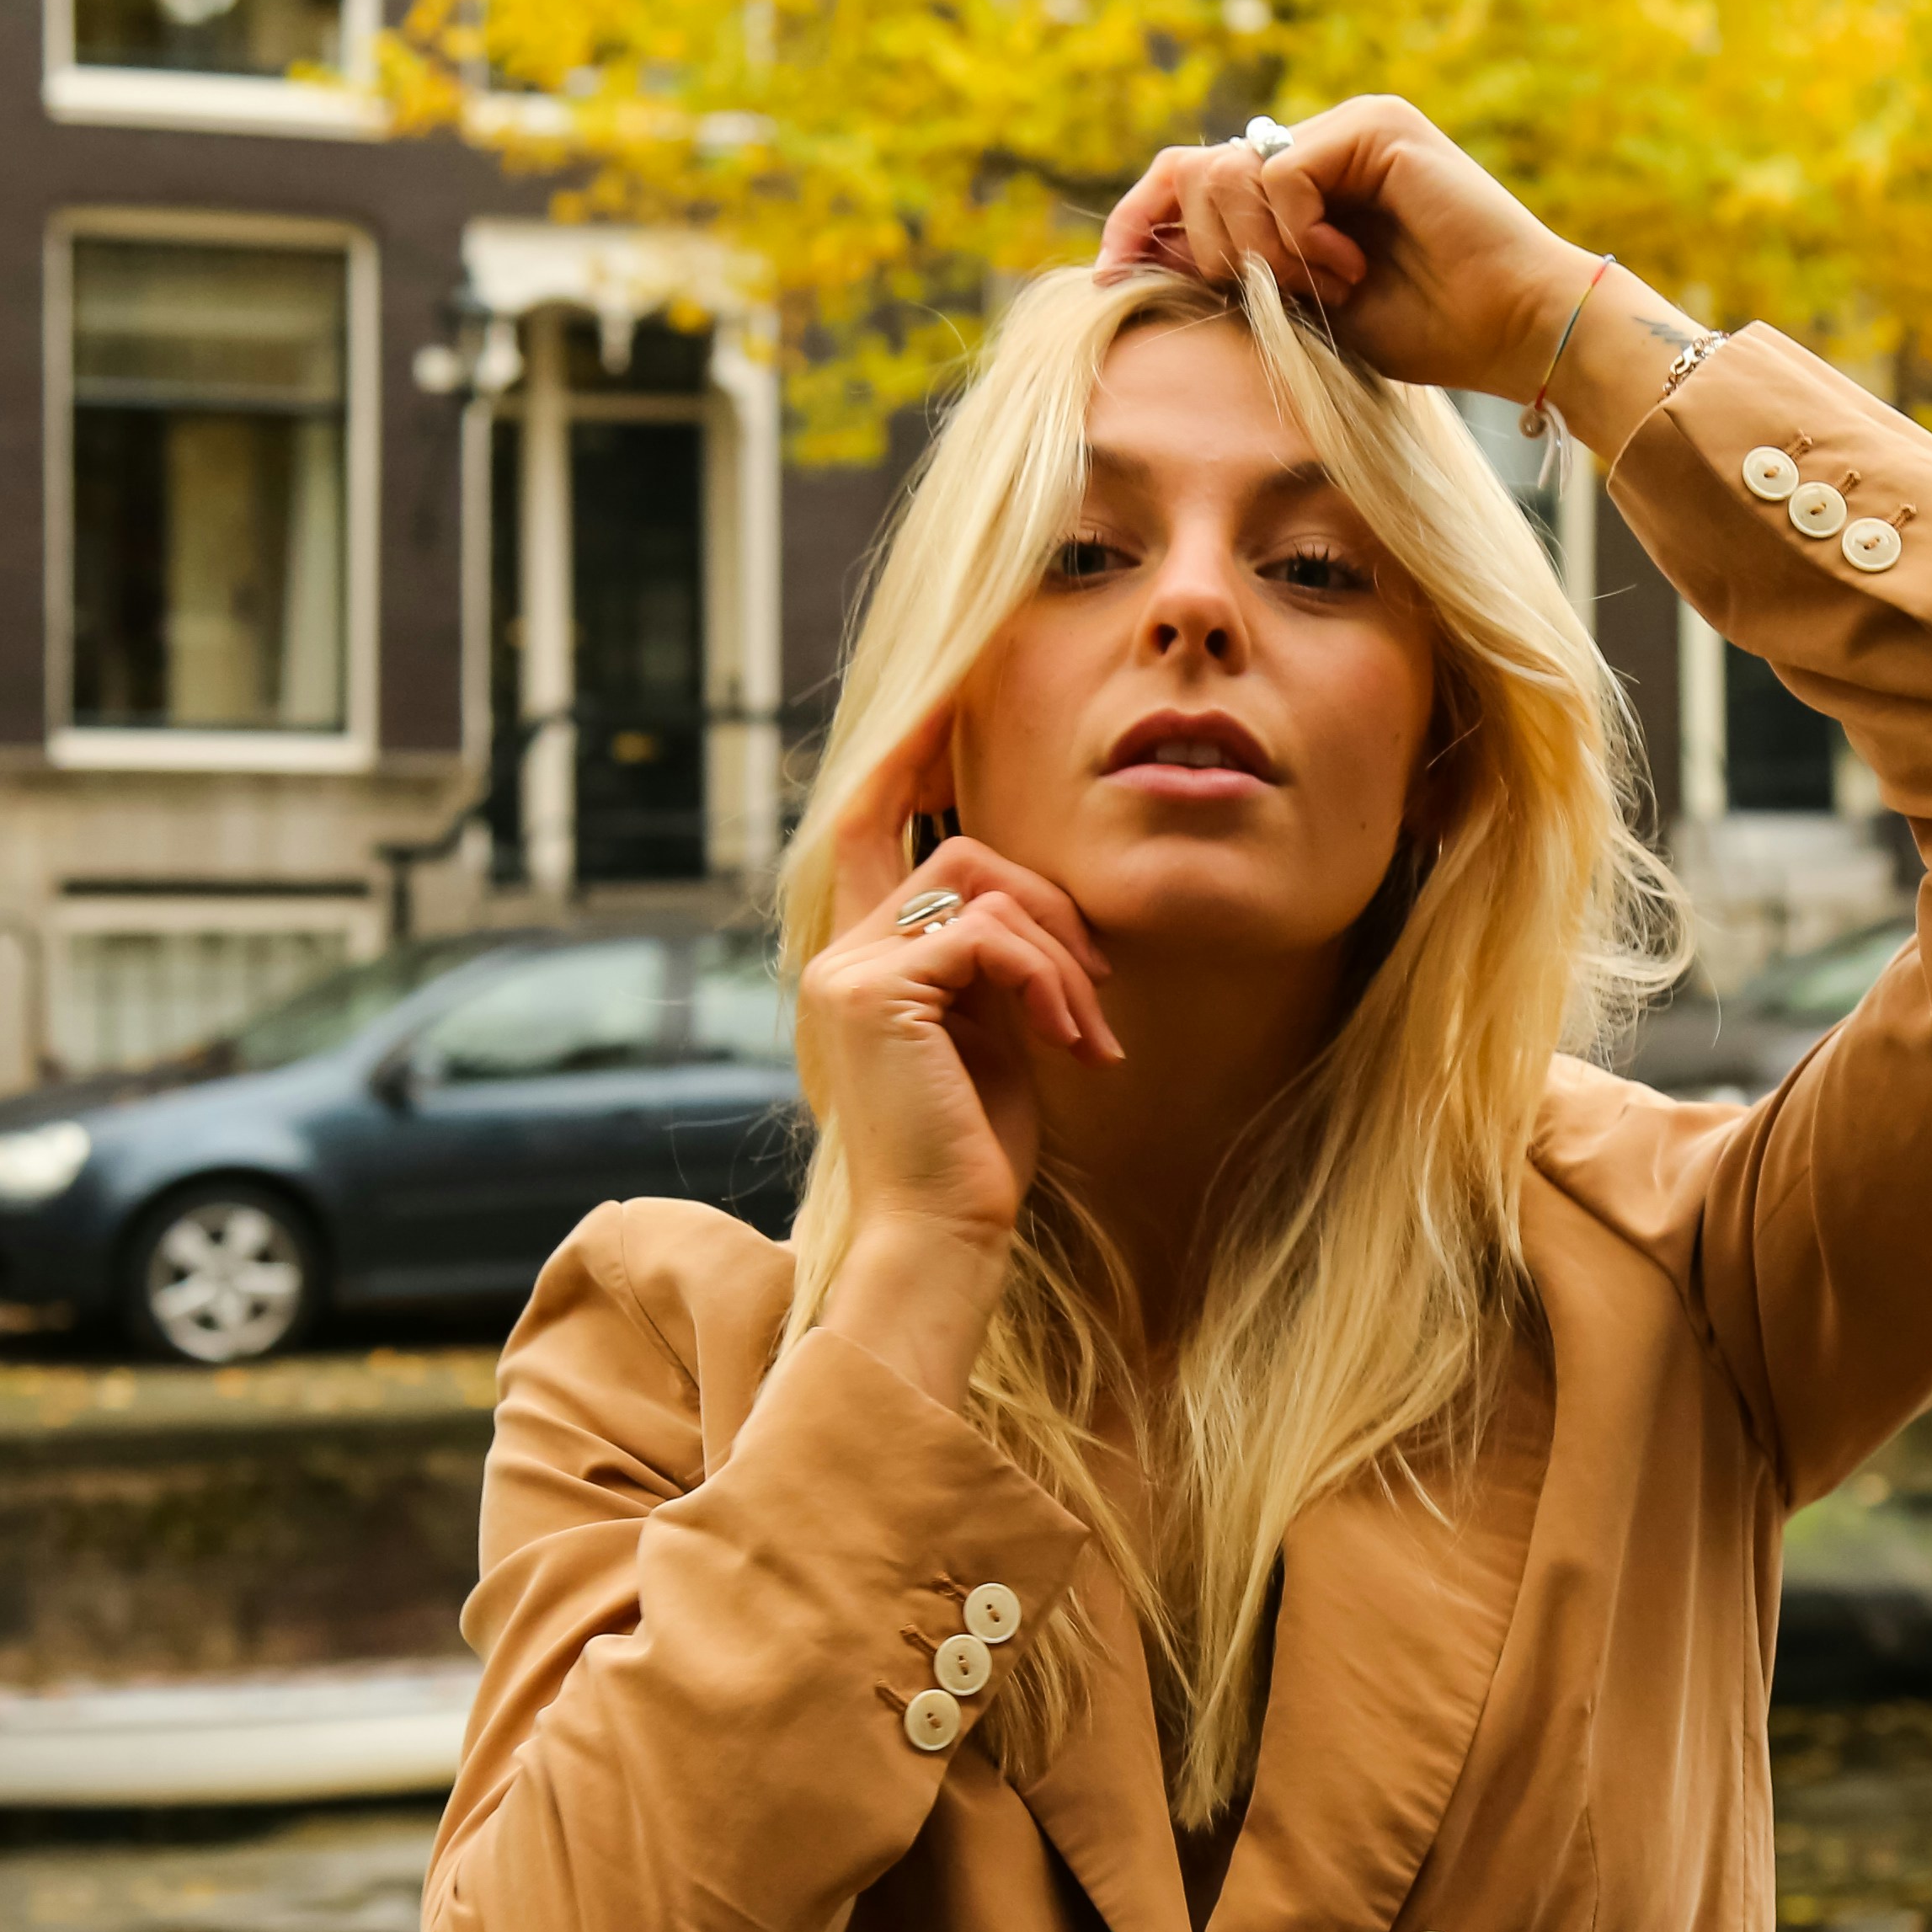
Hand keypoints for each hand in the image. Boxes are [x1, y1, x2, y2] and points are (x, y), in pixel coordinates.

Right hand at [801, 774, 1123, 1381]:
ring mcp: (846, 968)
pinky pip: (989, 934)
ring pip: (982, 885)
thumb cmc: (976, 1150)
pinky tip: (1071, 1043)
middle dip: (1047, 906)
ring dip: (1060, 955)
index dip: (902, 752)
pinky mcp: (877, 991)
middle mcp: (835, 953)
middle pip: (958, 850)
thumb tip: (1036, 909)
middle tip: (1097, 988)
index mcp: (856, 959)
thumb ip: (991, 958)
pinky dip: (1048, 980)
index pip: (863, 823)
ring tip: (1088, 1035)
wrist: (946, 1236)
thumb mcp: (991, 1032)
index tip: (949, 695)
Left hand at [1095, 94, 1592, 404]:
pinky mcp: (1376, 125)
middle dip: (1209, 249)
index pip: (1187, 176)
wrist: (1512, 330)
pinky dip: (1298, 231)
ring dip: (1257, 247)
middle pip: (1193, 169)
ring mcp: (1347, 125)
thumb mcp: (1298, 308)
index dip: (1136, 220)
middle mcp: (1318, 140)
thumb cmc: (1423, 333)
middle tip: (1270, 294)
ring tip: (1321, 284)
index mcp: (1298, 182)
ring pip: (1229, 170)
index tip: (1107, 276)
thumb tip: (1137, 257)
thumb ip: (1234, 271)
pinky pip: (1281, 171)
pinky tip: (1347, 265)